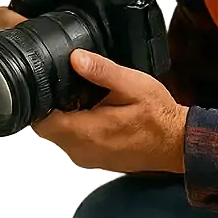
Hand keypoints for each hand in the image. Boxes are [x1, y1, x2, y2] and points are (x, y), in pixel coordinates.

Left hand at [32, 50, 188, 174]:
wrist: (177, 144)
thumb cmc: (158, 116)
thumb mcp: (132, 84)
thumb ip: (102, 71)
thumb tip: (76, 57)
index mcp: (85, 132)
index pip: (41, 120)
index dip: (42, 100)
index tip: (53, 85)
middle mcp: (80, 150)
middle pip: (47, 128)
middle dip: (53, 107)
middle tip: (72, 88)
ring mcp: (87, 158)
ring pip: (59, 136)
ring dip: (66, 118)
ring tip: (86, 99)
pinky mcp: (95, 160)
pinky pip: (74, 143)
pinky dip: (78, 128)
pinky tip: (96, 114)